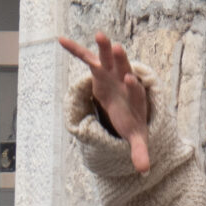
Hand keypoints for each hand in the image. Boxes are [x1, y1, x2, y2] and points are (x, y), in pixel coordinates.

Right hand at [58, 32, 152, 173]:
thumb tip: (145, 171)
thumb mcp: (136, 136)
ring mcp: (111, 73)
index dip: (133, 86)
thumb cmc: (131, 119)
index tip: (131, 79)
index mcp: (134, 98)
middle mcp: (124, 81)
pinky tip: (60, 39)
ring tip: (99, 34)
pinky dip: (74, 49)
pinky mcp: (98, 70)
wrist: (127, 104)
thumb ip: (140, 151)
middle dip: (120, 59)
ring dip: (103, 47)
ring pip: (107, 58)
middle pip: (124, 68)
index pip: (135, 91)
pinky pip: (85, 58)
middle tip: (118, 47)